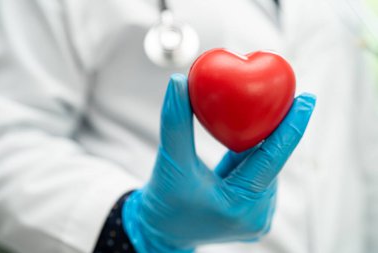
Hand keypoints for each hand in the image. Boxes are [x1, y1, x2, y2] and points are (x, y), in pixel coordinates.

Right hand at [123, 74, 315, 252]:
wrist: (161, 231)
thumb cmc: (164, 202)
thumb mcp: (170, 161)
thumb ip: (175, 121)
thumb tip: (178, 81)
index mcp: (240, 204)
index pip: (273, 158)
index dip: (292, 125)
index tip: (307, 98)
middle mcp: (256, 214)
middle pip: (272, 162)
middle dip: (273, 130)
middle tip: (278, 97)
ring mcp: (256, 216)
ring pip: (265, 168)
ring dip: (260, 144)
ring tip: (255, 118)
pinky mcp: (252, 213)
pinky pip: (258, 176)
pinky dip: (252, 157)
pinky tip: (246, 143)